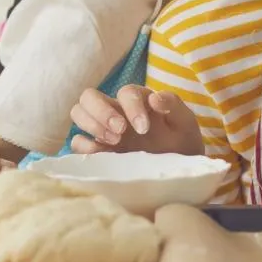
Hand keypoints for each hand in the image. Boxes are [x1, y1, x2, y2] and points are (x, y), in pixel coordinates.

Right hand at [69, 85, 204, 156]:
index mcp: (137, 100)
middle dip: (102, 112)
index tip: (144, 128)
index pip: (125, 92)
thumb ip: (173, 105)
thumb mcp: (185, 122)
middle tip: (121, 132)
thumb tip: (154, 97)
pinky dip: (83, 145)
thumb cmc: (181, 142)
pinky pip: (77, 142)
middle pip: (90, 96)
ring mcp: (103, 130)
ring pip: (78, 113)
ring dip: (91, 124)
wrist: (179, 170)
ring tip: (115, 142)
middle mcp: (116, 111)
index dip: (131, 106)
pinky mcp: (97, 150)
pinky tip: (101, 154)